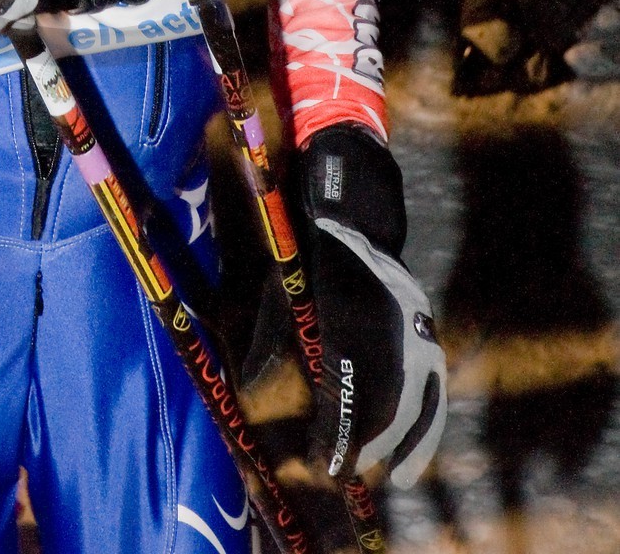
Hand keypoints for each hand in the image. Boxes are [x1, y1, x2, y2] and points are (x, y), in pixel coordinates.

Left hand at [297, 125, 446, 488]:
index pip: (346, 388)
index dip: (337, 432)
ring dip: (405, 441)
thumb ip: (267, 341)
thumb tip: (248, 390)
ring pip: (418, 394)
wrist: (353, 207)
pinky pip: (434, 380)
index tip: (324, 465)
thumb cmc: (305, 248)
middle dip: (369, 444)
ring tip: (393, 475)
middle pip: (386, 399)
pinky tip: (419, 446)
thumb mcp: (278, 290)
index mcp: (343, 313)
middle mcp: (383, 321)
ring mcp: (410, 321)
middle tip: (347, 474)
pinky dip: (429, 418)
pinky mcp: (424, 322)